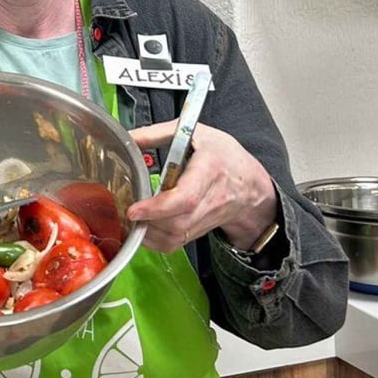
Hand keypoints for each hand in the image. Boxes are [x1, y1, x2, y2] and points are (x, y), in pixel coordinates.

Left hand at [127, 122, 277, 251]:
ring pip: (175, 236)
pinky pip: (175, 244)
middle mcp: (210, 199)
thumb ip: (156, 134)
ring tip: (134, 218)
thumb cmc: (223, 155)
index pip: (186, 198)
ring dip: (149, 233)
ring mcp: (206, 218)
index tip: (134, 209)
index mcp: (209, 170)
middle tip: (128, 211)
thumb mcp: (193, 133)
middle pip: (178, 222)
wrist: (249, 182)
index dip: (158, 207)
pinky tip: (144, 227)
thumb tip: (128, 139)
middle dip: (148, 221)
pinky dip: (155, 241)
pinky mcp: (200, 230)